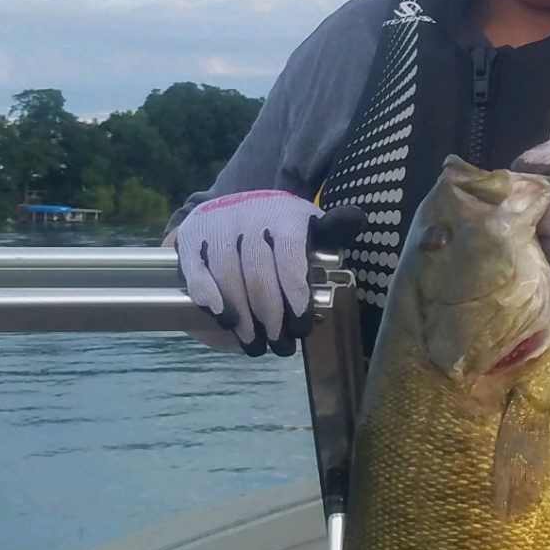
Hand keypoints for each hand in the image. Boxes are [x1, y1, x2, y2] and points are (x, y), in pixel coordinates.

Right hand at [174, 192, 365, 353]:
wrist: (232, 205)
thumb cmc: (279, 226)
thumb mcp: (308, 224)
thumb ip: (331, 230)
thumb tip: (357, 220)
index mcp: (284, 215)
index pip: (289, 255)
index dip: (295, 294)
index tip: (300, 326)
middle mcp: (249, 216)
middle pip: (258, 271)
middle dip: (270, 314)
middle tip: (278, 344)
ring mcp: (217, 226)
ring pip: (227, 274)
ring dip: (241, 314)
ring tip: (253, 342)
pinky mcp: (192, 237)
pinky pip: (195, 269)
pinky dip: (206, 294)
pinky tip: (220, 317)